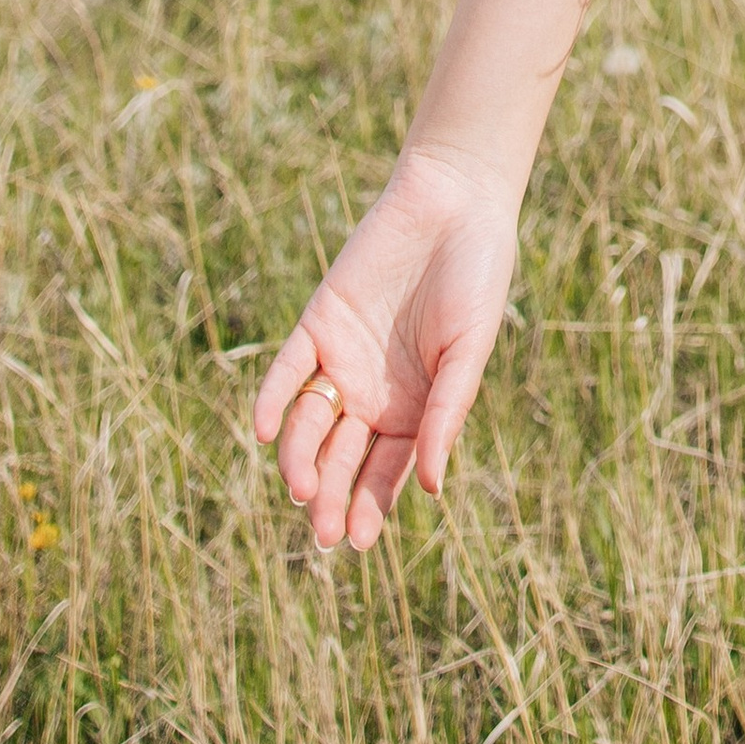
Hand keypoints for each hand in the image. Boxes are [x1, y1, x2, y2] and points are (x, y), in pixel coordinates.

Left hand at [254, 150, 520, 549]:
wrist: (454, 202)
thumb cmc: (477, 277)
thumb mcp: (469, 349)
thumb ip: (446, 412)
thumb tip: (429, 486)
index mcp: (413, 410)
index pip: (382, 475)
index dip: (368, 509)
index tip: (356, 541)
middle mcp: (370, 396)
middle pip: (338, 460)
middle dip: (328, 498)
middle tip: (323, 529)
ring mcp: (340, 362)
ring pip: (307, 426)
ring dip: (299, 459)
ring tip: (301, 486)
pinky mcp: (316, 325)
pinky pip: (286, 372)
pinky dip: (273, 401)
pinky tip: (268, 432)